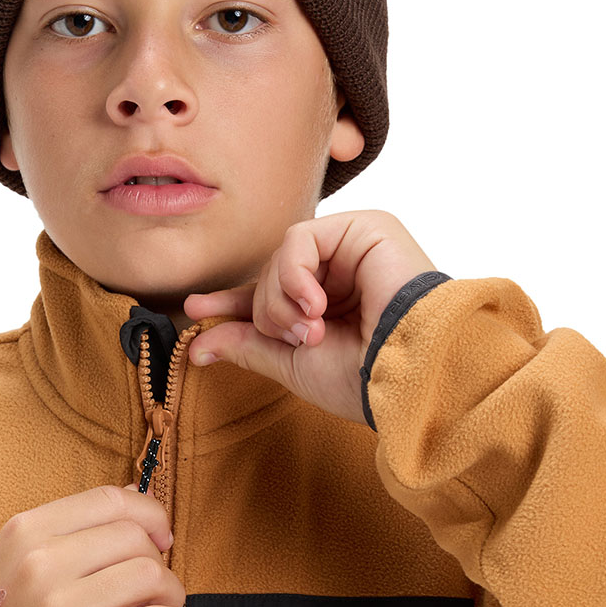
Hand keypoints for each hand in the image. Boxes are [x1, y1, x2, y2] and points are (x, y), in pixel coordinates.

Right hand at [0, 485, 192, 606]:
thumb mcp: (15, 562)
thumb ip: (72, 528)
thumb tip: (136, 494)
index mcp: (25, 532)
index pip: (110, 500)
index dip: (149, 514)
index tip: (160, 536)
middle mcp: (40, 563)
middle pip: (136, 538)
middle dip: (160, 561)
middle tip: (157, 588)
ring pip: (151, 576)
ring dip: (171, 594)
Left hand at [184, 211, 437, 422]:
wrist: (409, 376)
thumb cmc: (363, 378)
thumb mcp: (291, 365)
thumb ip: (248, 346)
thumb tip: (198, 346)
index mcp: (335, 305)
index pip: (273, 293)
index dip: (234, 303)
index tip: (196, 311)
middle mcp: (347, 271)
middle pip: (271, 276)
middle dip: (268, 312)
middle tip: (296, 338)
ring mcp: (357, 247)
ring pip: (281, 258)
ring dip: (281, 300)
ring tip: (312, 329)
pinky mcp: (366, 228)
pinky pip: (299, 239)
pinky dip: (295, 276)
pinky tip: (317, 304)